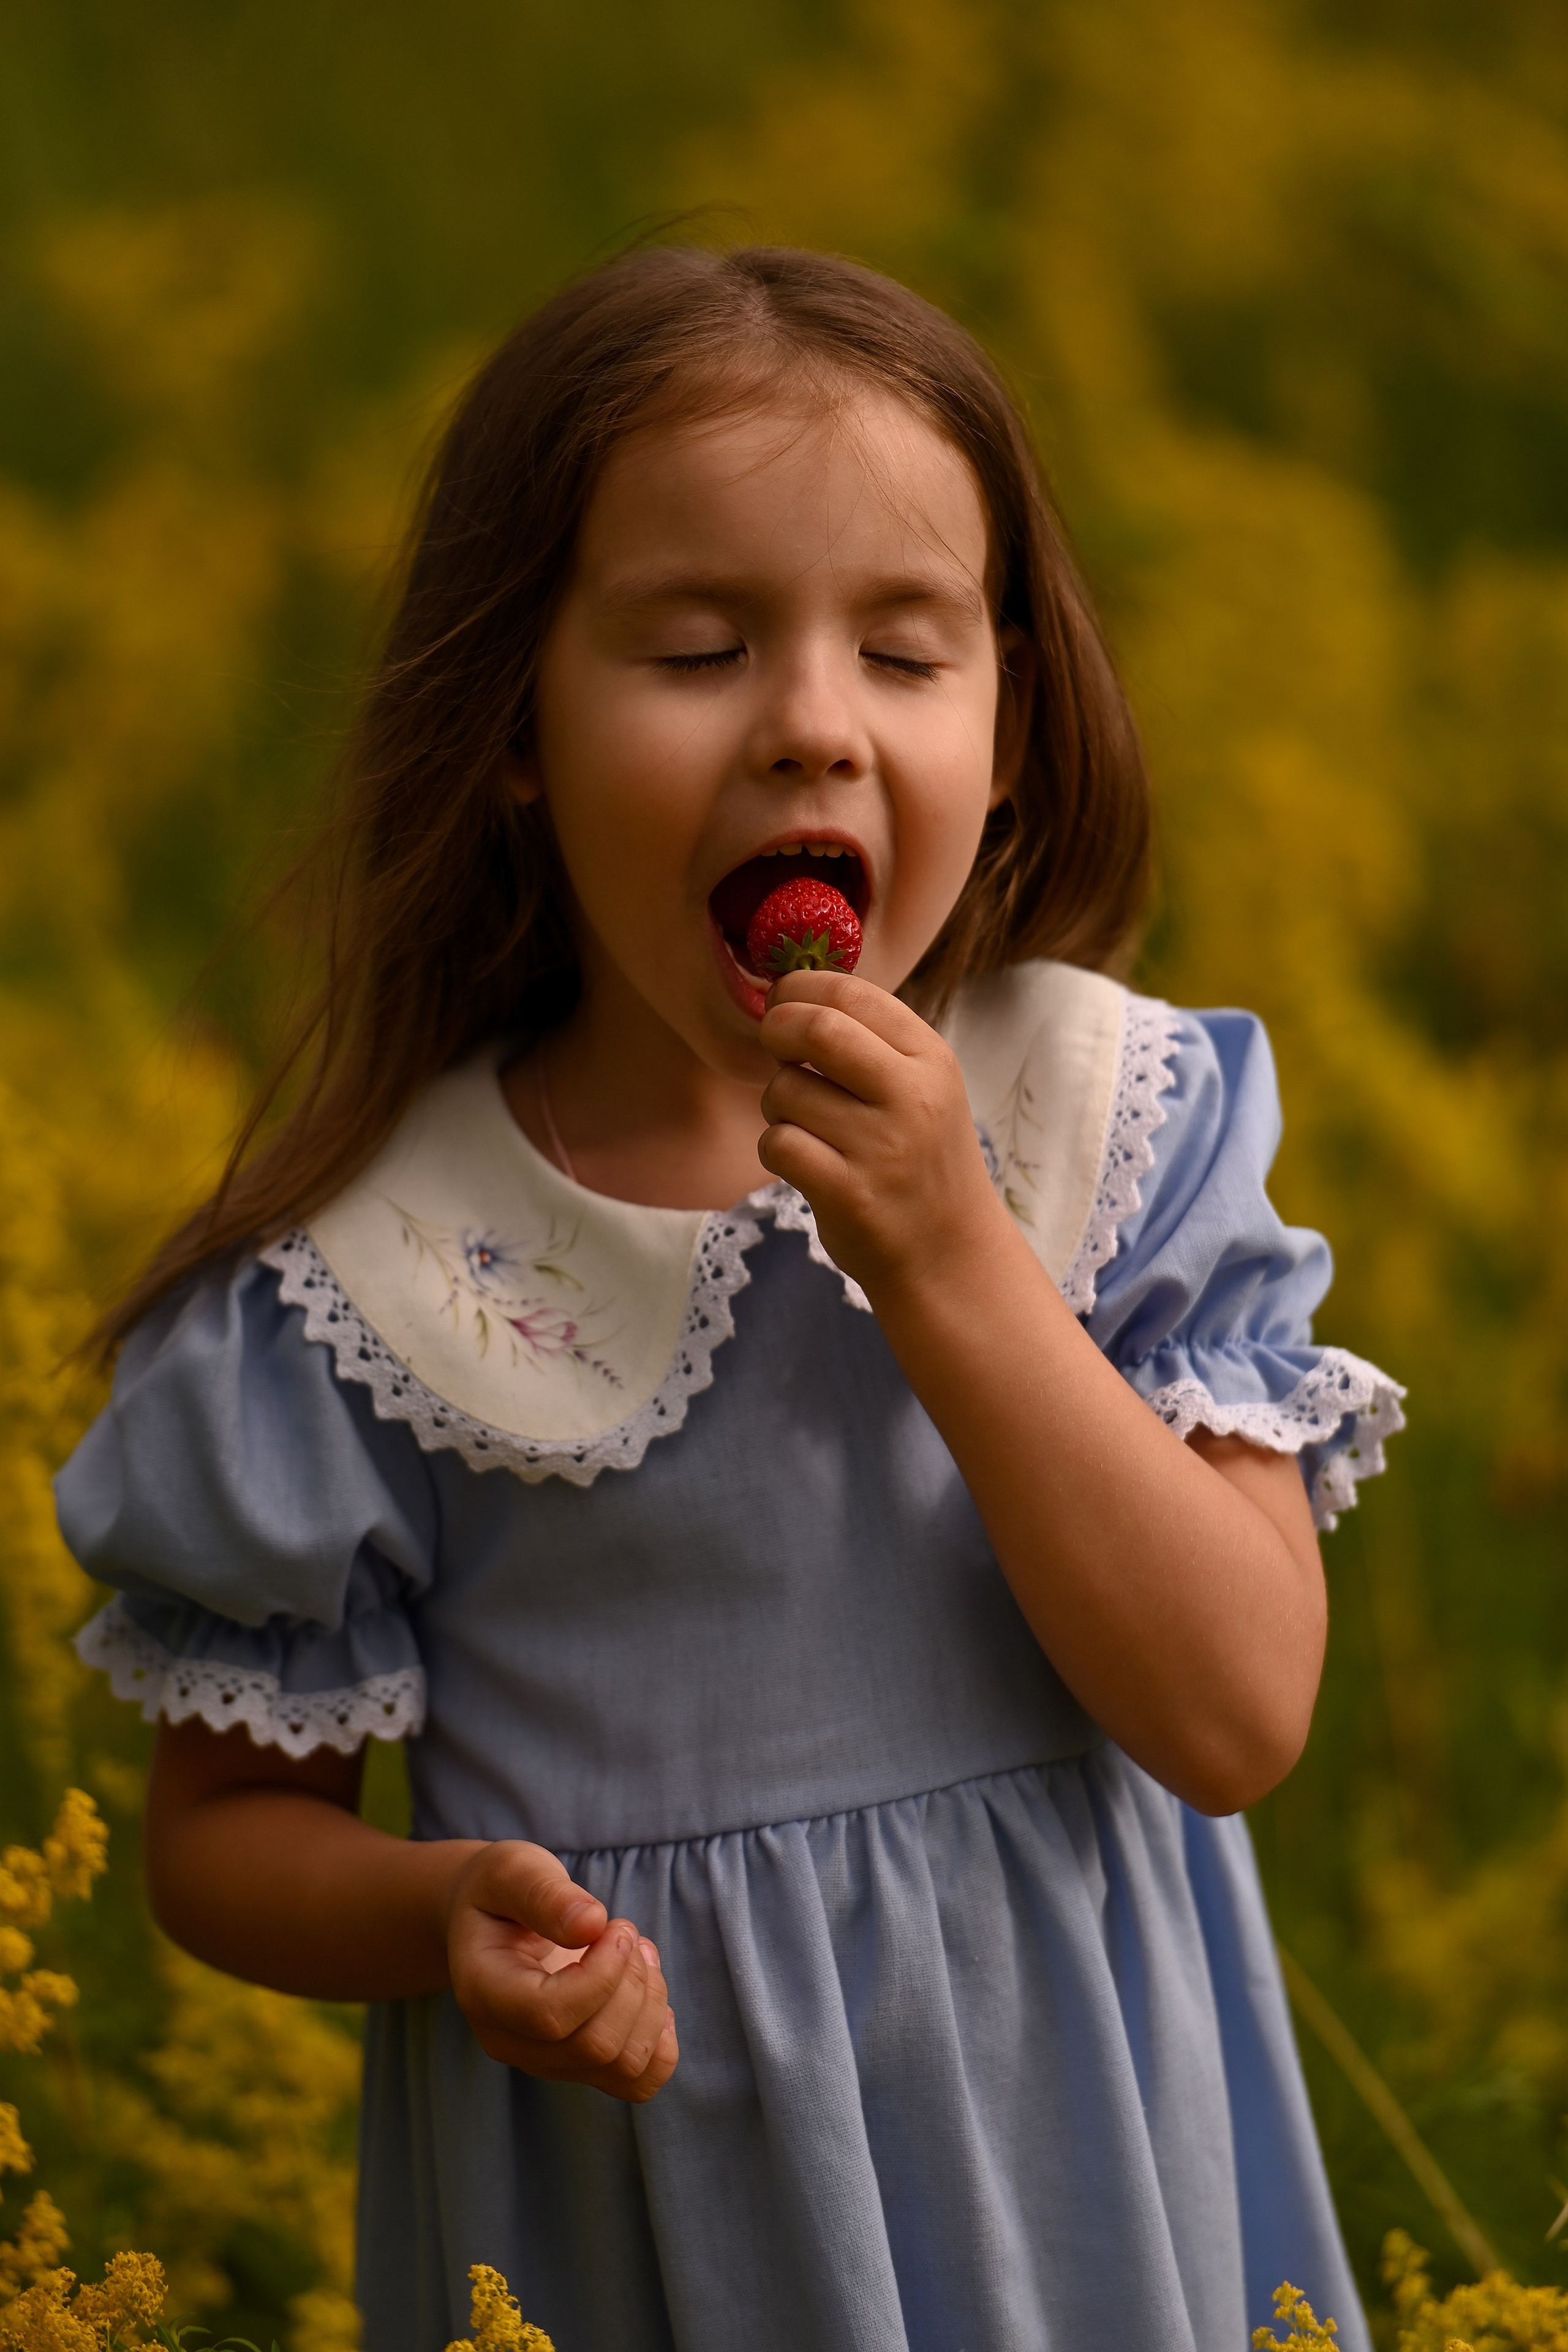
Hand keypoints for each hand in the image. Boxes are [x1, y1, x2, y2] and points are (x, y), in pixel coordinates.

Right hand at [445, 1841, 676, 2102]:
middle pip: (594, 2046)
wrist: (491, 1920)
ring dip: (651, 2003)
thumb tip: (592, 1923)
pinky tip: (651, 1992)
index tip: (614, 1927)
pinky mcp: (578, 2064)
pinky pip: (637, 2082)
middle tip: (626, 1932)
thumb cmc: (501, 1891)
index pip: (550, 2015)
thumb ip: (545, 1894)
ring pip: (622, 2066)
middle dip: (633, 1983)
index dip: (601, 1975)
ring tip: (640, 1952)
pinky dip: (661, 2040)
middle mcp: (511, 2042)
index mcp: (485, 1993)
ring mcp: (545, 2061)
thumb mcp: (513, 1871)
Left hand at [757, 970, 1011, 1298]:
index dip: (799, 988)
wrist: (950, 1252)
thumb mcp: (919, 1087)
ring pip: (786, 1090)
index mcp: (931, 1059)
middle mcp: (913, 1097)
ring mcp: (883, 1147)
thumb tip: (787, 994)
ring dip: (775, 1102)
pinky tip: (800, 1160)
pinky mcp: (850, 1194)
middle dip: (776, 1029)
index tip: (782, 1002)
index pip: (852, 994)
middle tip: (773, 1045)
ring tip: (802, 1123)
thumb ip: (868, 1041)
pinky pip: (778, 1144)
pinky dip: (774, 1148)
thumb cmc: (918, 1158)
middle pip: (816, 1029)